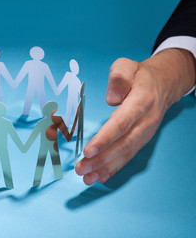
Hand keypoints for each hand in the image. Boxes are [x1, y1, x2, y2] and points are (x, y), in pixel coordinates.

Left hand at [75, 49, 195, 184]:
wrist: (163, 84)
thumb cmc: (139, 75)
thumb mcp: (126, 65)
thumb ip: (118, 78)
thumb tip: (111, 98)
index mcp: (141, 101)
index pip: (121, 124)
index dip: (105, 138)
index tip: (88, 150)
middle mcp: (146, 120)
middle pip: (122, 144)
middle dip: (100, 159)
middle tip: (81, 168)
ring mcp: (145, 132)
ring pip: (125, 154)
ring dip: (105, 168)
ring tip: (87, 178)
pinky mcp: (142, 139)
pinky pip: (129, 155)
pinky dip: (115, 168)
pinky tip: (101, 177)